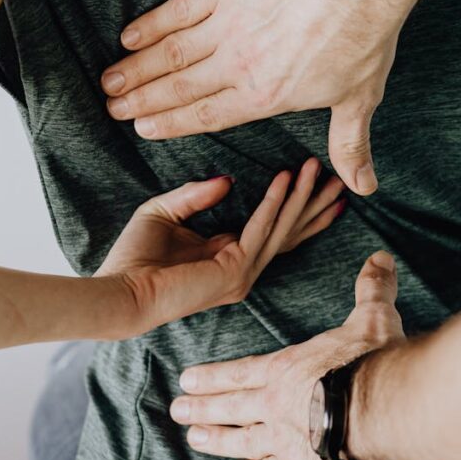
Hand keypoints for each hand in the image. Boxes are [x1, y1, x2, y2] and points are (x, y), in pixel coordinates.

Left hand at [97, 158, 343, 336]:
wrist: (120, 291)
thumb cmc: (134, 258)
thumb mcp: (165, 212)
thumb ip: (195, 195)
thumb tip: (228, 179)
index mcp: (228, 256)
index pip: (274, 230)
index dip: (297, 206)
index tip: (316, 181)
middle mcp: (242, 269)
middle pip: (290, 232)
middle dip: (315, 204)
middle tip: (340, 178)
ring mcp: (242, 274)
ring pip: (282, 229)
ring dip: (301, 197)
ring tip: (317, 168)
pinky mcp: (234, 271)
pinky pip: (260, 229)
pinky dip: (273, 202)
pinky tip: (284, 178)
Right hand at [102, 0, 407, 195]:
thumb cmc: (363, 39)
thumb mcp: (358, 100)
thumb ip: (349, 145)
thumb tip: (363, 187)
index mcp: (264, 96)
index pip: (206, 116)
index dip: (170, 123)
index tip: (143, 128)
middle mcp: (238, 65)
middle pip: (179, 87)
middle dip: (142, 100)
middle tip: (113, 109)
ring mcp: (228, 25)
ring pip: (171, 53)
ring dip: (137, 68)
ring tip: (110, 80)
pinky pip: (179, 9)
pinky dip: (152, 24)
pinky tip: (129, 35)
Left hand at [170, 251, 404, 459]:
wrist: (381, 408)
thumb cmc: (373, 361)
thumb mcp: (372, 318)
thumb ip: (371, 290)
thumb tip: (380, 257)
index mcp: (286, 369)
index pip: (241, 372)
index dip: (213, 377)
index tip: (186, 379)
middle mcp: (274, 404)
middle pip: (230, 406)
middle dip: (201, 408)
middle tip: (176, 411)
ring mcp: (281, 440)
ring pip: (239, 440)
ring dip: (215, 440)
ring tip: (194, 440)